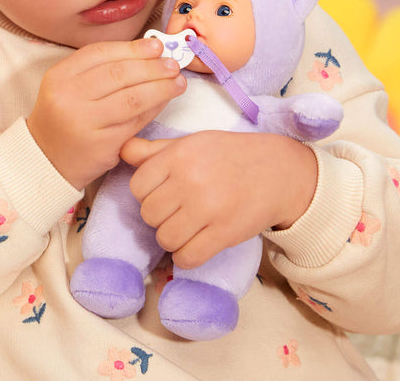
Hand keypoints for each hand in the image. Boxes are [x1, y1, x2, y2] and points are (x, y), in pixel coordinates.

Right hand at [27, 39, 186, 189]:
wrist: (46, 160)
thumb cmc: (64, 119)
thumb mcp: (69, 87)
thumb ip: (99, 69)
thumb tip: (145, 52)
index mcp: (59, 76)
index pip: (100, 53)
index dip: (132, 48)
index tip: (155, 46)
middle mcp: (67, 97)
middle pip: (118, 74)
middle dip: (151, 66)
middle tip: (172, 63)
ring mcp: (83, 121)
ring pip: (131, 98)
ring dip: (160, 87)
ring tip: (177, 81)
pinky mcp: (101, 144)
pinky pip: (135, 121)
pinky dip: (154, 108)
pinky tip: (165, 100)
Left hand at [120, 130, 317, 269]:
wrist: (278, 171)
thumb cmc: (229, 155)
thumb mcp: (191, 143)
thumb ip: (154, 150)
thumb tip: (121, 149)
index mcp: (178, 155)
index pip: (138, 186)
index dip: (147, 193)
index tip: (163, 192)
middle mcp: (189, 180)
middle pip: (148, 214)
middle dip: (159, 216)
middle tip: (177, 210)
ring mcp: (207, 208)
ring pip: (164, 238)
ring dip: (172, 237)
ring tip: (188, 226)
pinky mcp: (224, 233)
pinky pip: (187, 257)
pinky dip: (186, 256)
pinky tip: (196, 243)